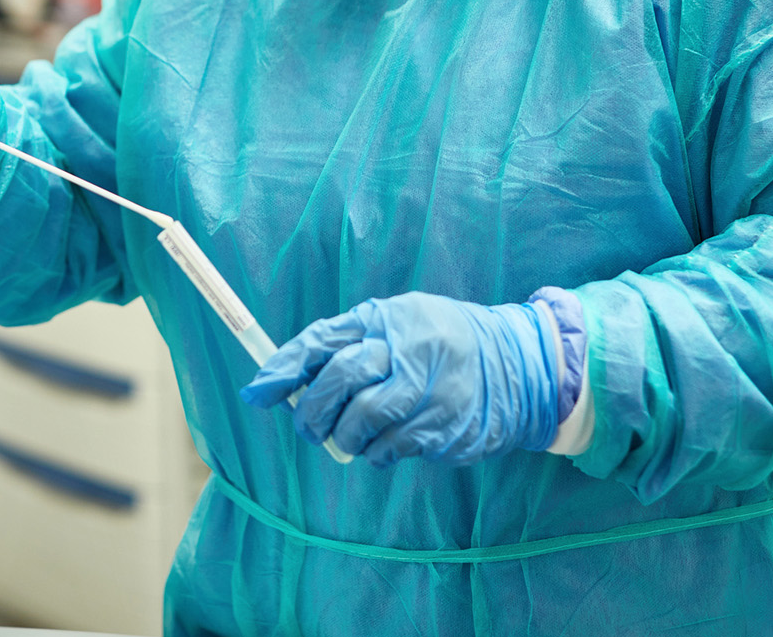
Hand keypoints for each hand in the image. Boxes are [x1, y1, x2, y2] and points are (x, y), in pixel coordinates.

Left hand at [240, 291, 561, 465]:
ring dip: (345, 438)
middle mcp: (407, 348)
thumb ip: (343, 343)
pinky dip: (376, 453)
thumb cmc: (435, 343)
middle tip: (310, 428)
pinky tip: (384, 444)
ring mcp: (429, 389)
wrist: (515, 365)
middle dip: (314, 412)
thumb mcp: (393, 323)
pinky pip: (389, 449)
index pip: (323, 340)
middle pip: (340, 381)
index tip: (257, 393)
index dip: (285, 368)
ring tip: (350, 437)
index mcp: (386, 318)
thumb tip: (283, 381)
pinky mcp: (443, 427)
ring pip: (361, 423)